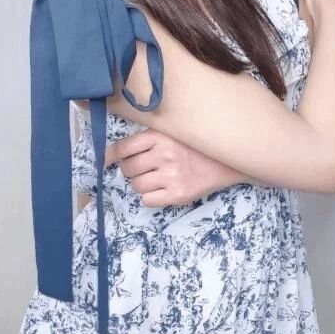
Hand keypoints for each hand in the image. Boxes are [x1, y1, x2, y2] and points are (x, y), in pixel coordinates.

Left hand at [104, 128, 250, 206]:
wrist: (229, 160)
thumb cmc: (197, 145)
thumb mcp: (173, 132)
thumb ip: (149, 138)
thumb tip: (117, 152)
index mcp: (159, 136)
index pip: (123, 148)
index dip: (109, 156)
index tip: (105, 161)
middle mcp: (164, 155)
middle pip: (128, 169)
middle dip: (130, 170)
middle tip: (142, 168)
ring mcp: (171, 176)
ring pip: (136, 186)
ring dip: (140, 184)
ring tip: (154, 178)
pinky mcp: (178, 194)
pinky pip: (147, 200)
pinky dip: (149, 197)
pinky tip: (160, 190)